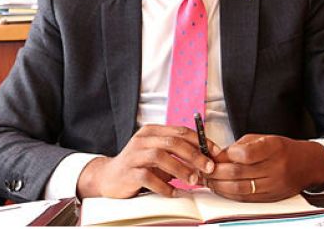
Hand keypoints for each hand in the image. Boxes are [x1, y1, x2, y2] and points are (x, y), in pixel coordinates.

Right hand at [76, 124, 218, 198]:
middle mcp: (142, 139)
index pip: (180, 131)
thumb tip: (207, 159)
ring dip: (181, 169)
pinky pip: (148, 177)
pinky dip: (164, 186)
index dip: (201, 141)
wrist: (108, 178)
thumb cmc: (139, 166)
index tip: (215, 153)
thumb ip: (178, 153)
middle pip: (172, 142)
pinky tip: (174, 193)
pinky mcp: (128, 172)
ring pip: (160, 156)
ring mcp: (134, 155)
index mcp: (152, 131)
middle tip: (209, 168)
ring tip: (194, 181)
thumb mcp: (159, 155)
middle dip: (194, 155)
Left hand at [205, 134, 323, 201]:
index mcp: (274, 148)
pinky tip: (220, 188)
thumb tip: (216, 157)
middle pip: (238, 173)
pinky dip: (229, 194)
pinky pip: (245, 198)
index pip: (245, 154)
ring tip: (208, 180)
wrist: (307, 164)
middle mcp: (276, 168)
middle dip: (216, 172)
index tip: (214, 154)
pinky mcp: (271, 198)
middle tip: (203, 169)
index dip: (226, 155)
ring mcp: (274, 185)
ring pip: (239, 189)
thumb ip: (240, 147)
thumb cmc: (282, 149)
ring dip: (219, 185)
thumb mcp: (263, 139)